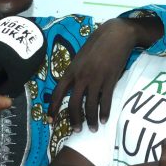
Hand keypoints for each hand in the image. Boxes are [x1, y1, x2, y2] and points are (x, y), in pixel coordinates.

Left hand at [49, 17, 161, 131]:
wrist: (116, 35)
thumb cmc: (98, 44)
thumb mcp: (81, 56)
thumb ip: (76, 72)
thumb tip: (74, 86)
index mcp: (71, 70)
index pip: (58, 92)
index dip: (53, 108)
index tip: (50, 121)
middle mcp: (81, 77)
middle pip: (74, 104)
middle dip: (75, 120)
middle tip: (77, 130)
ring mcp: (96, 79)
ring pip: (90, 106)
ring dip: (91, 120)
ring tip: (94, 128)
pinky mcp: (110, 80)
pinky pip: (105, 101)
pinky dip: (105, 112)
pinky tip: (105, 119)